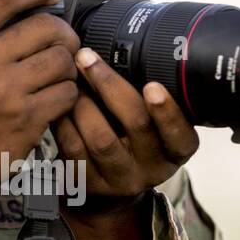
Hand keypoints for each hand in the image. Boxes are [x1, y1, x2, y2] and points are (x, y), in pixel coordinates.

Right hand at [0, 0, 80, 207]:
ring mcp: (6, 93)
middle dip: (62, 29)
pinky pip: (66, 93)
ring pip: (62, 59)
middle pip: (45, 26)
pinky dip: (68, 92)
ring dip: (68, 62)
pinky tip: (58, 95)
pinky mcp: (26, 121)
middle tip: (62, 37)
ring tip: (60, 68)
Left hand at [53, 47, 199, 222]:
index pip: (180, 135)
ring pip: (101, 137)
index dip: (168, 111)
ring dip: (82, 101)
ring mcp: (119, 179)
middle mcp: (152, 168)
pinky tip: (58, 101)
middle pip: (136, 124)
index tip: (152, 86)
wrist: (107, 193)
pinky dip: (64, 120)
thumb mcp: (153, 128)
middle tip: (87, 57)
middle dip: (109, 85)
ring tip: (69, 76)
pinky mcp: (88, 184)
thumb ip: (149, 99)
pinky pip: (73, 148)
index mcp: (175, 151)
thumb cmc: (132, 144)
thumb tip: (126, 46)